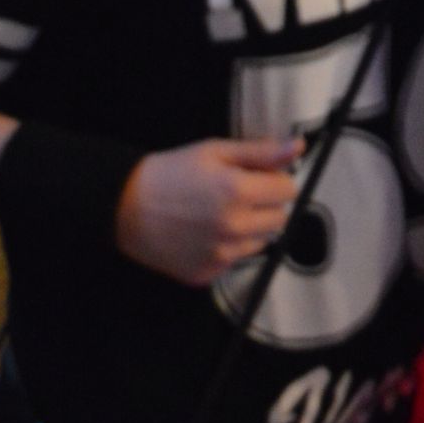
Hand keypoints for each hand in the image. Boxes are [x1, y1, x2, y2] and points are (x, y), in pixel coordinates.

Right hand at [115, 136, 302, 285]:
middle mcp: (234, 228)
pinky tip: (206, 233)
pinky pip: (236, 260)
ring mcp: (221, 256)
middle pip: (279, 219)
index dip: (275, 179)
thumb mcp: (215, 151)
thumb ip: (260, 151)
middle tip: (240, 194)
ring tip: (221, 213)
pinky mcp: (207, 275)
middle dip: (266, 204)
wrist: (125, 207)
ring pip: (261, 242)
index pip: (287, 190)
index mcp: (238, 192)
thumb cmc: (172, 171)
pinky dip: (229, 248)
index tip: (258, 176)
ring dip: (251, 228)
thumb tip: (298, 147)